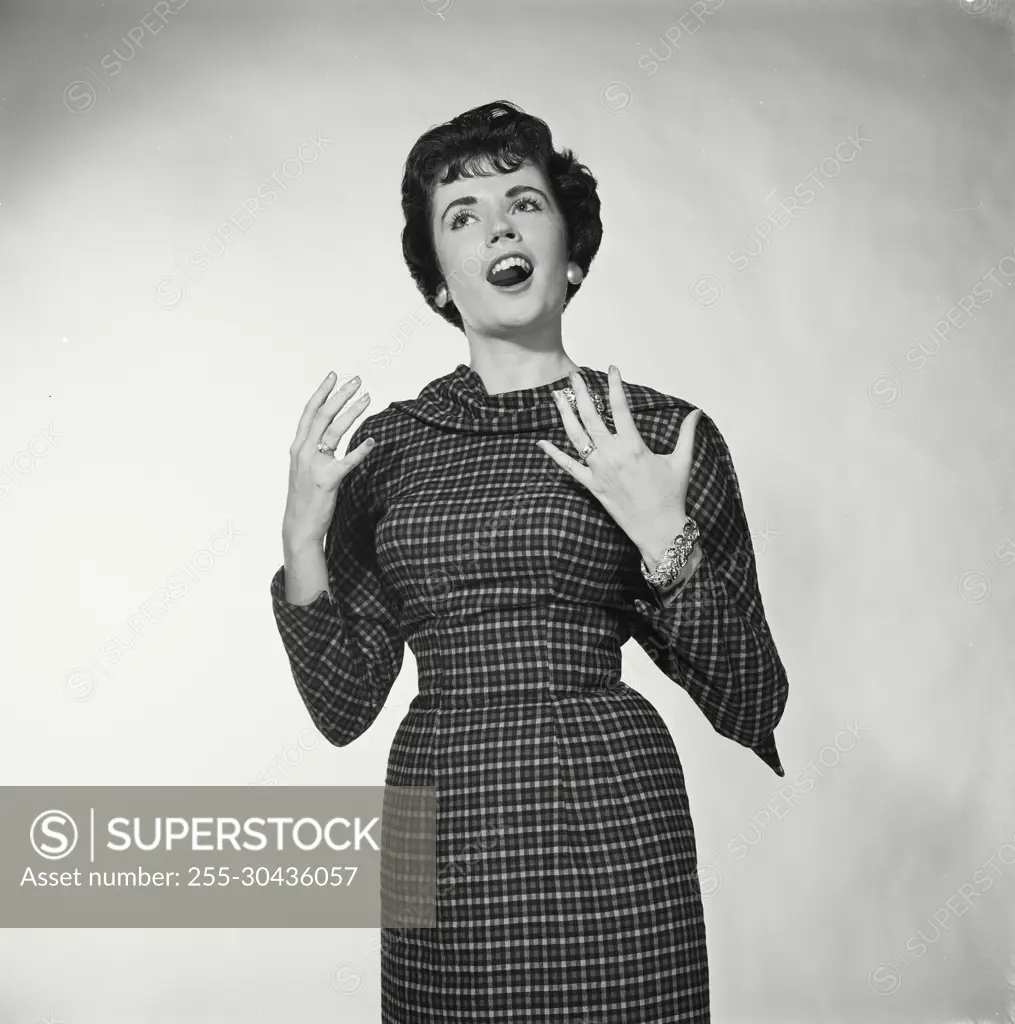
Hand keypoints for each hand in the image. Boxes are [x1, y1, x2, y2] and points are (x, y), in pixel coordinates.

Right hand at [282, 371, 374, 550]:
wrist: (298, 526)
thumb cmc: (305, 498)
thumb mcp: (305, 468)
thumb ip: (315, 451)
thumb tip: (330, 437)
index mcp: (298, 447)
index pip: (309, 412)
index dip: (322, 392)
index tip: (333, 375)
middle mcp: (303, 451)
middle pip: (323, 415)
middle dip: (340, 395)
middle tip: (356, 381)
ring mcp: (313, 465)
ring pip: (334, 431)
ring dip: (352, 412)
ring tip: (367, 399)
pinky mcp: (326, 480)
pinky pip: (346, 462)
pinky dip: (360, 451)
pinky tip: (372, 441)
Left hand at [535, 365, 701, 557]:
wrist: (658, 529)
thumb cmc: (672, 496)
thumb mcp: (682, 461)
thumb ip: (687, 434)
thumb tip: (697, 412)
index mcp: (634, 446)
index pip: (621, 407)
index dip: (615, 385)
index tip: (612, 368)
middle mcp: (612, 455)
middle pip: (591, 416)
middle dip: (580, 393)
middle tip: (573, 376)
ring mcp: (599, 470)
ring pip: (576, 436)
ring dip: (565, 414)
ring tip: (556, 396)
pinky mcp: (591, 485)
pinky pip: (568, 467)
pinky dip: (554, 454)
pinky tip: (542, 442)